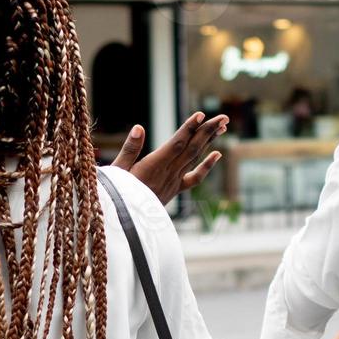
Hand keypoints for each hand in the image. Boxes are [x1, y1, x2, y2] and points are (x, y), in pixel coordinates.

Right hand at [111, 112, 228, 204]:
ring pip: (195, 158)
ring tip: (223, 126)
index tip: (201, 115)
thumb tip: (139, 128)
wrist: (123, 223)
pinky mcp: (174, 189)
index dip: (189, 129)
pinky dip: (207, 166)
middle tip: (223, 117)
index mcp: (153, 167)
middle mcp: (168, 174)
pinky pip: (194, 178)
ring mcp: (173, 182)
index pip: (176, 144)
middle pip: (191, 149)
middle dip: (207, 131)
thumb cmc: (115, 195)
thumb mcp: (117, 171)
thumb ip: (129, 150)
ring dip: (209, 141)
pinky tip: (217, 154)